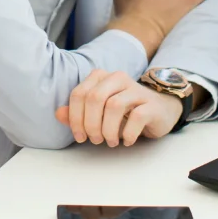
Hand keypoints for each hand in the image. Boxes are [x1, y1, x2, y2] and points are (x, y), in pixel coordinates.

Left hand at [54, 69, 184, 146]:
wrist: (159, 111)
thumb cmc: (124, 113)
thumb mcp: (98, 113)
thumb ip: (77, 112)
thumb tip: (58, 113)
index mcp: (101, 77)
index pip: (79, 94)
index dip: (75, 118)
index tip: (80, 137)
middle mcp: (117, 78)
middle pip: (94, 98)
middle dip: (91, 124)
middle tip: (95, 140)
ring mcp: (136, 89)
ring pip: (114, 106)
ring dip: (109, 130)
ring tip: (111, 141)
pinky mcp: (151, 104)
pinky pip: (137, 117)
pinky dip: (128, 133)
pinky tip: (127, 140)